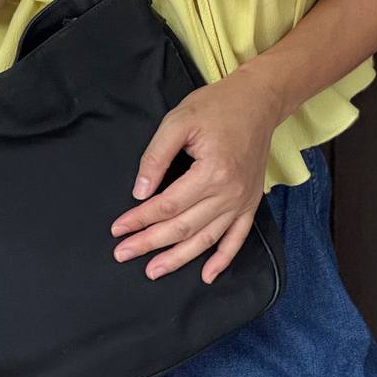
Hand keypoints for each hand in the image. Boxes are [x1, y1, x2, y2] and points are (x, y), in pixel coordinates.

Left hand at [109, 65, 283, 284]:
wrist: (258, 100)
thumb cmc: (216, 106)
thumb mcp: (178, 121)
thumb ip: (156, 156)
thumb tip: (140, 191)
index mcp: (211, 172)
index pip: (168, 205)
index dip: (140, 219)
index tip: (118, 228)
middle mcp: (230, 193)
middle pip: (184, 227)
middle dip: (150, 243)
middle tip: (123, 253)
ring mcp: (243, 201)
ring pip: (206, 239)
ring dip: (179, 258)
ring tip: (153, 270)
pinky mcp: (251, 202)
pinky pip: (237, 238)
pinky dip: (223, 259)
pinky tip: (207, 275)